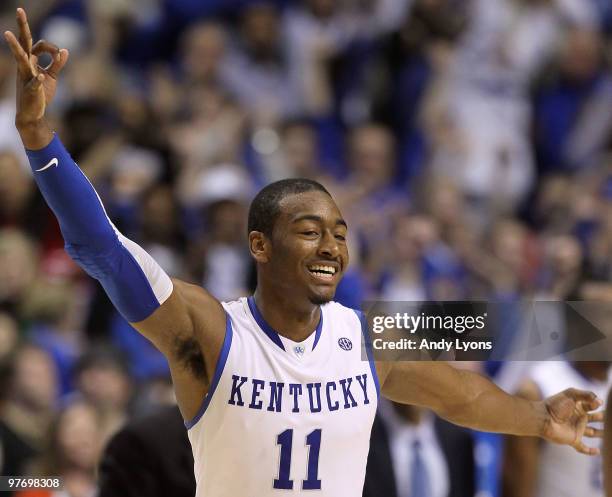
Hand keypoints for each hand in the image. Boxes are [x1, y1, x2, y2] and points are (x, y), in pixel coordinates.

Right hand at [4, 8, 68, 129]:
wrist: (33, 114)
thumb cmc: (41, 94)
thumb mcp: (52, 77)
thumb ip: (57, 64)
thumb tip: (65, 50)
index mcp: (30, 61)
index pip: (39, 44)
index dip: (52, 47)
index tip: (60, 55)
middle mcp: (25, 66)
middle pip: (24, 42)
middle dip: (22, 26)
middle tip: (19, 10)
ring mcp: (26, 76)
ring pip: (20, 58)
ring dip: (16, 48)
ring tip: (8, 35)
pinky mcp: (31, 90)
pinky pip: (33, 82)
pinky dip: (38, 80)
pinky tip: (41, 77)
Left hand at [541, 388, 603, 455]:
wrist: (543, 418)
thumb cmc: (555, 404)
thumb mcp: (570, 394)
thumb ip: (585, 394)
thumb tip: (599, 400)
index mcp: (578, 406)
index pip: (592, 405)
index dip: (597, 403)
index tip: (598, 403)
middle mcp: (578, 418)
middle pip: (595, 418)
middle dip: (603, 417)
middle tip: (610, 418)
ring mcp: (576, 429)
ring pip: (592, 432)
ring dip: (601, 433)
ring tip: (608, 433)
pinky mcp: (573, 439)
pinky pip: (583, 448)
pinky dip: (590, 451)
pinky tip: (598, 452)